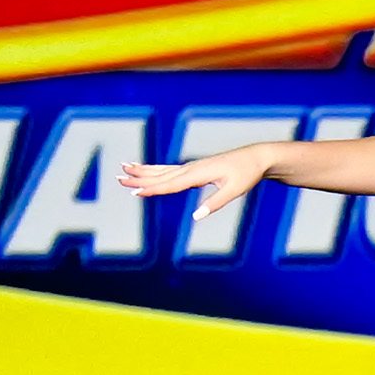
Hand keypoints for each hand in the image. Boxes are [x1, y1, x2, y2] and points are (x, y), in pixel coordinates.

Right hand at [118, 145, 267, 219]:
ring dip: (143, 170)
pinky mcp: (195, 168)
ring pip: (163, 170)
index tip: (135, 191)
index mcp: (199, 174)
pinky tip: (147, 169)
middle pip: (161, 175)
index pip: (171, 184)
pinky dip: (156, 169)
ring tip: (124, 167)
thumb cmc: (247, 174)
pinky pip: (171, 169)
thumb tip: (197, 217)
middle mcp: (192, 168)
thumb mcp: (235, 191)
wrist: (256, 157)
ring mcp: (192, 167)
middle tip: (118, 178)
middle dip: (139, 177)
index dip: (153, 189)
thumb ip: (215, 203)